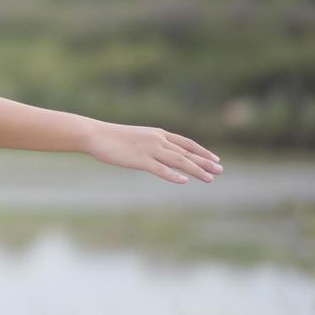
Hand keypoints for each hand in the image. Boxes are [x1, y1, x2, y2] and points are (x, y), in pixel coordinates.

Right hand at [86, 120, 222, 183]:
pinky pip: (160, 169)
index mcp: (158, 133)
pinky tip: (184, 181)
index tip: (215, 159)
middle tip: (220, 170)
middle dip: (205, 162)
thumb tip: (160, 153)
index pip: (186, 143)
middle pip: (186, 152)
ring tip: (210, 178)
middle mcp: (158, 140)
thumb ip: (150, 144)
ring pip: (178, 161)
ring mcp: (149, 150)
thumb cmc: (112, 137)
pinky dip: (173, 175)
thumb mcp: (136, 137)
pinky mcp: (139, 160)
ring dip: (196, 170)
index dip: (202, 151)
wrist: (94, 134)